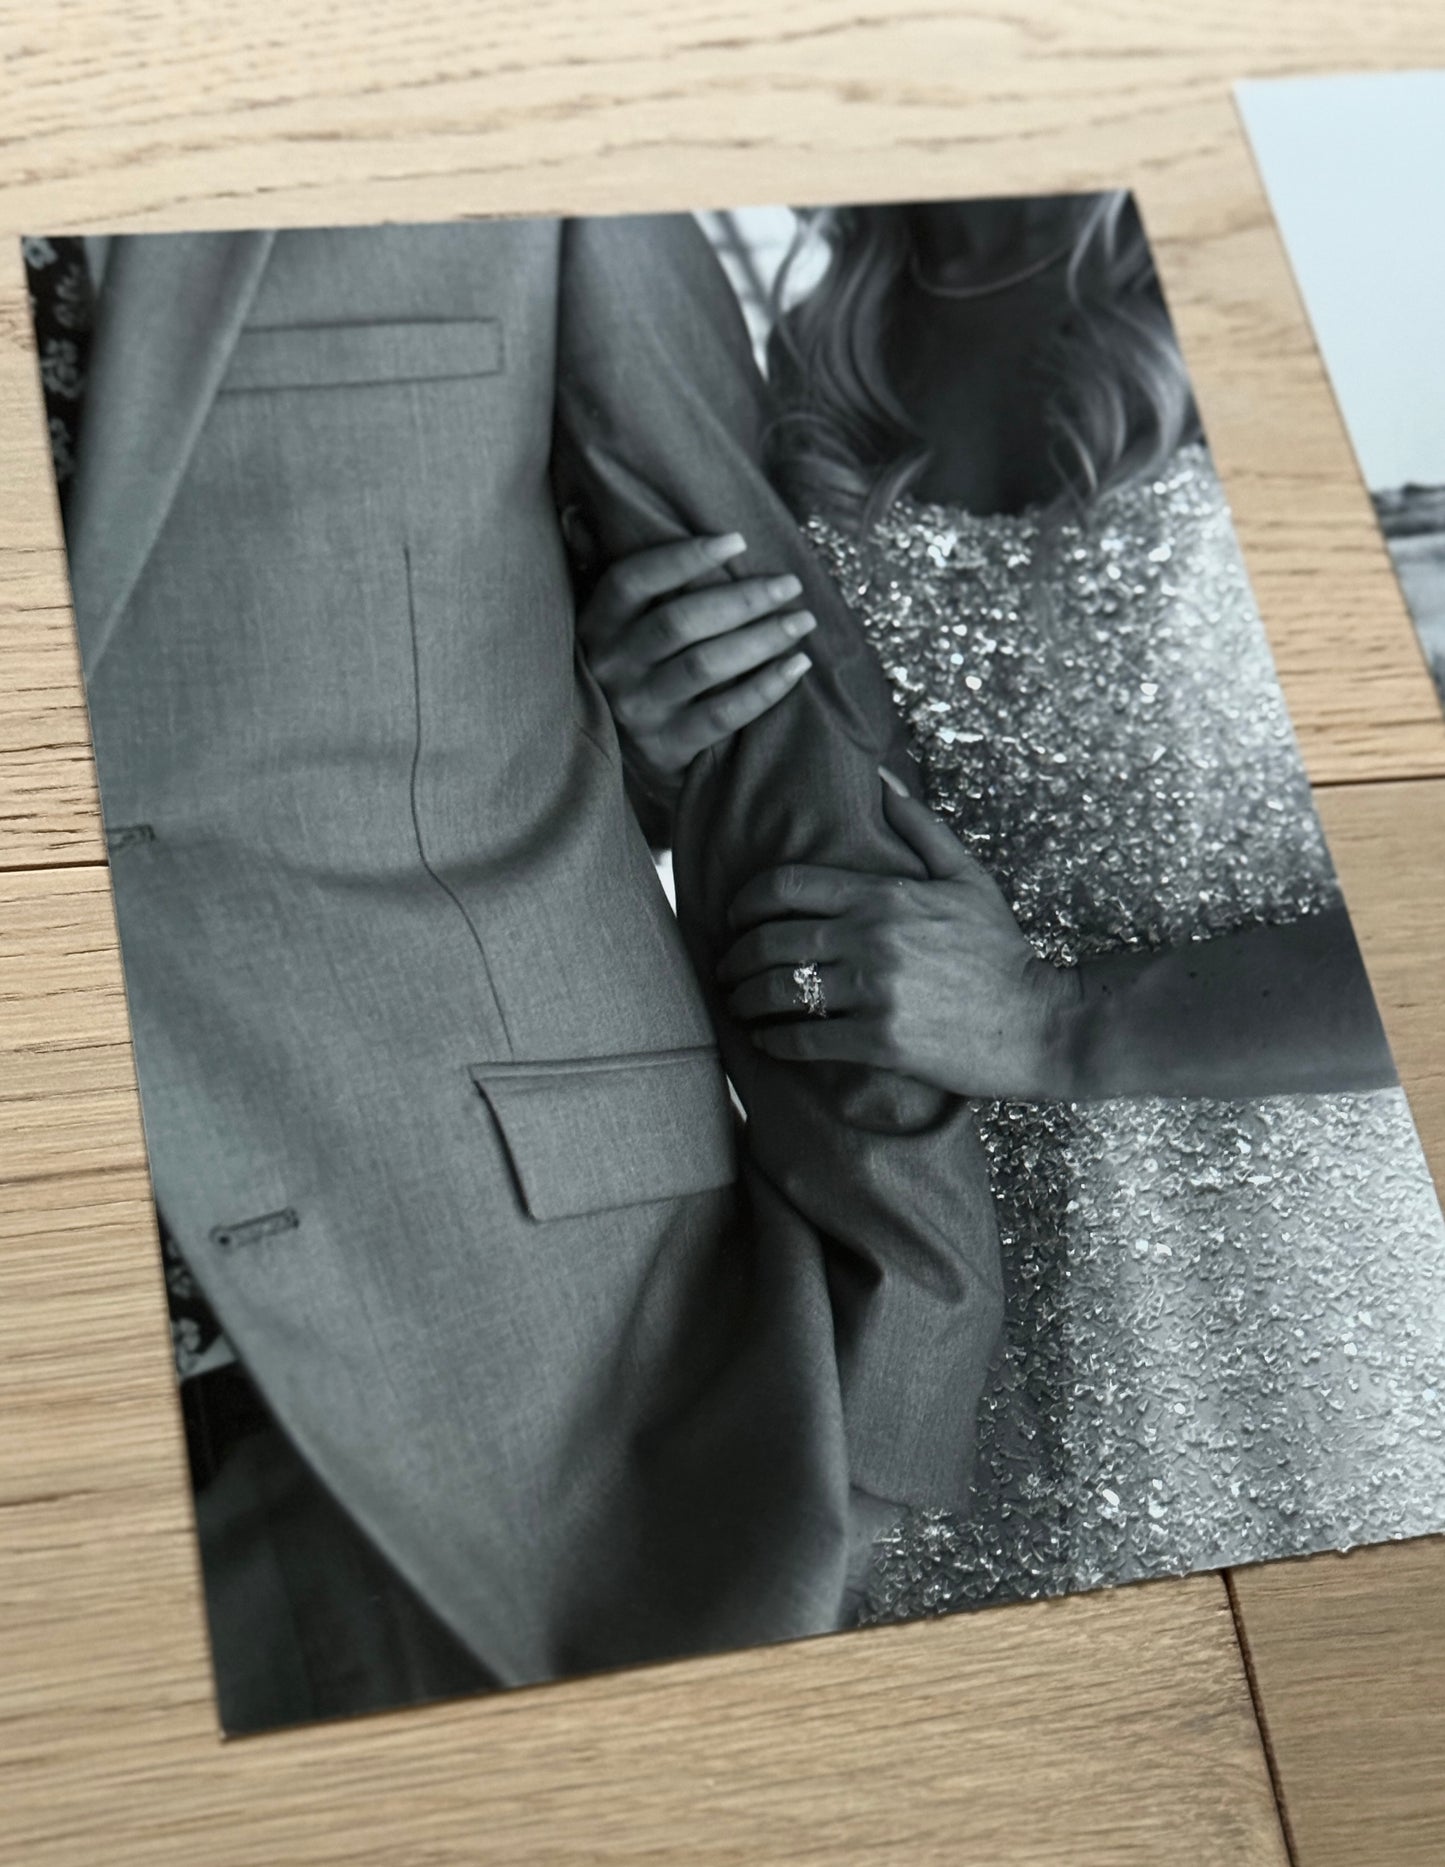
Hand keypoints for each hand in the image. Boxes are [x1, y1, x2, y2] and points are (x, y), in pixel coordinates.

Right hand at [579, 533, 815, 801]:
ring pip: (705, 665)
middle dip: (742, 598)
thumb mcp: (613, 628)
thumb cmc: (633, 672)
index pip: (632, 581)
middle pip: (680, 622)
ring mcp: (636, 710)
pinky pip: (723, 714)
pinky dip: (765, 688)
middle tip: (790, 584)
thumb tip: (575, 511)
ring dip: (762, 639)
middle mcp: (610, 667)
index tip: (739, 540)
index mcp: (595, 626)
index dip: (684, 558)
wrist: (622, 760)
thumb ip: (614, 578)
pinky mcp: (665, 747)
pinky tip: (798, 666)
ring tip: (802, 621)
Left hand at [717, 769, 1083, 1098]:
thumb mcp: (965, 876)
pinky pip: (802, 1039)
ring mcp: (874, 991)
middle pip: (769, 940)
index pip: (785, 885)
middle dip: (735, 957)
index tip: (734, 917)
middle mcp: (871, 938)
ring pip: (778, 991)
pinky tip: (767, 1039)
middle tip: (727, 968)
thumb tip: (879, 777)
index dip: (744, 902)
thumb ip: (918, 825)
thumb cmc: (999, 950)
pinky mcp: (878, 1041)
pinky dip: (774, 1040)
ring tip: (739, 1004)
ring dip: (745, 1000)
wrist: (1038, 1023)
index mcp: (883, 894)